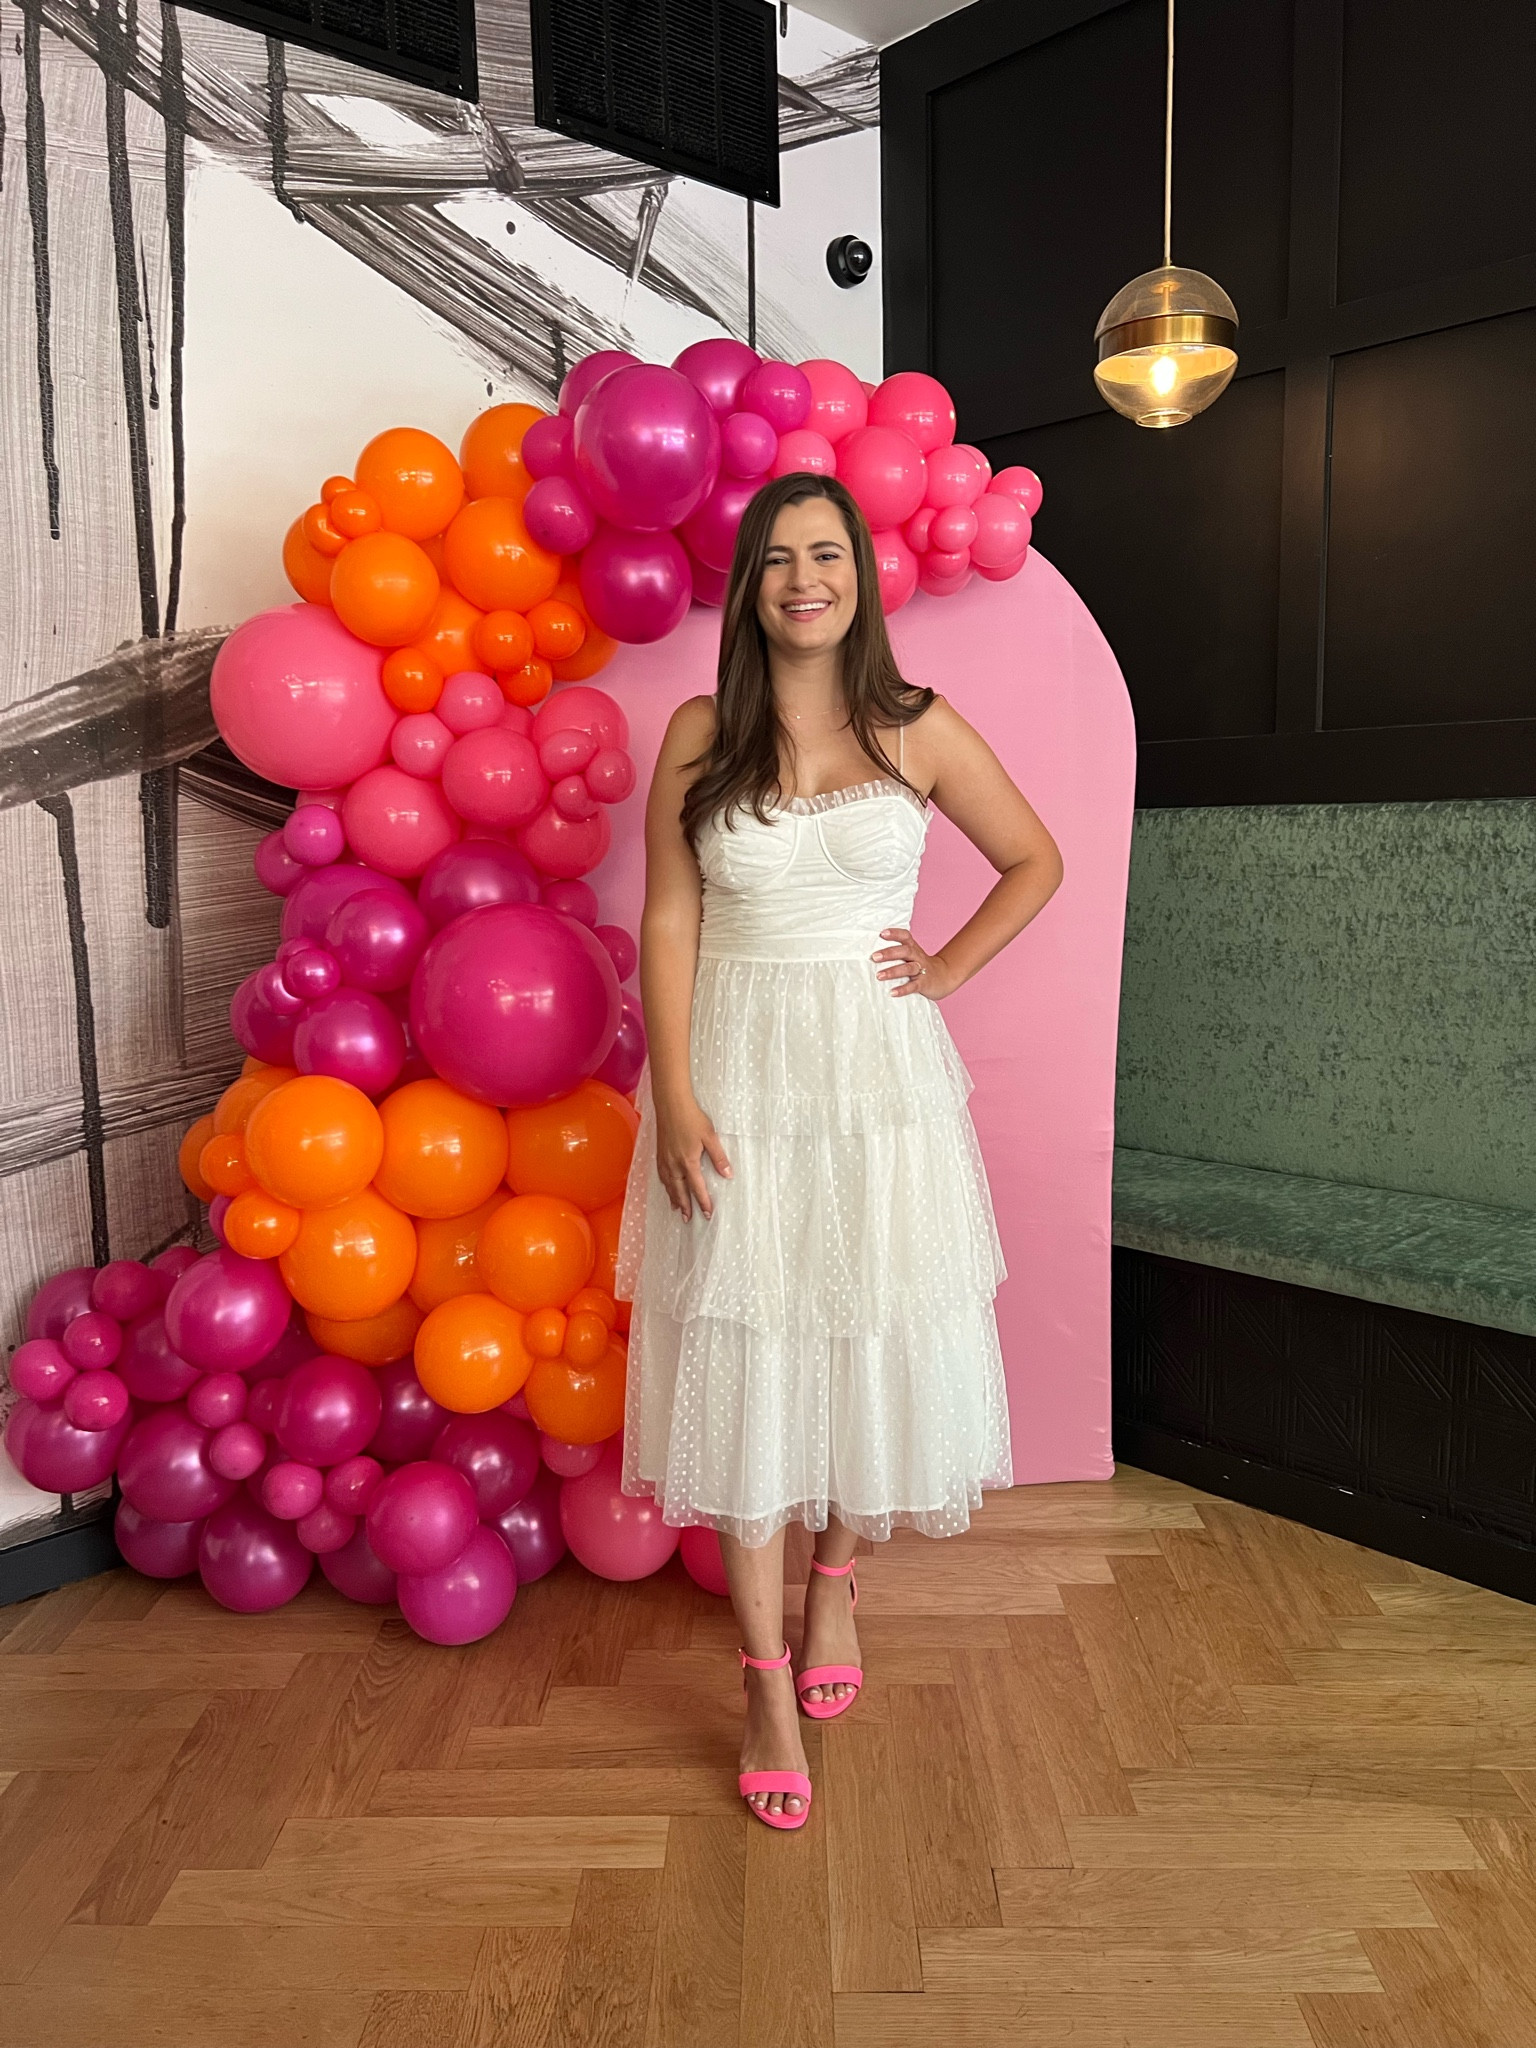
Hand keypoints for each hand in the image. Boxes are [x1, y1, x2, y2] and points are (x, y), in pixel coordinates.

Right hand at [655, 1095, 731, 1218]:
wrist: (671, 1104)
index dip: (703, 1202)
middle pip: (679, 1191)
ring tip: (677, 1209)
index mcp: (688, 1162)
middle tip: (688, 1219)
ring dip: (674, 1198)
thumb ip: (719, 1158)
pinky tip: (667, 1186)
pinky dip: (665, 1185)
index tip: (708, 1213)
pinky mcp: (659, 1153)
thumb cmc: (692, 1118)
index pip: (697, 1188)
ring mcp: (665, 1159)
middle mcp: (674, 1164)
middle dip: (685, 1206)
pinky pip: (661, 1175)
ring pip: (669, 1185)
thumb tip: (728, 1174)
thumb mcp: (710, 1137)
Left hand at [872, 928, 958, 998]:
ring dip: (893, 971)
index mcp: (913, 948)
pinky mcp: (924, 984)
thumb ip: (896, 952)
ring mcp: (922, 970)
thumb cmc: (920, 965)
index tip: (882, 933)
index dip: (895, 933)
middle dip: (889, 953)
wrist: (944, 977)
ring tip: (879, 976)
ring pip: (908, 968)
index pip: (905, 937)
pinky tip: (892, 992)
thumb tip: (870, 953)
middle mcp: (918, 957)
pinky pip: (913, 986)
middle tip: (874, 957)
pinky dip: (903, 989)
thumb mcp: (912, 955)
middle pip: (905, 951)